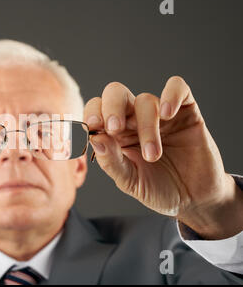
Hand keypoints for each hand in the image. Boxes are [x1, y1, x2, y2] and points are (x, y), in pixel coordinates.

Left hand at [84, 76, 242, 238]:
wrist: (194, 199)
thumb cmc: (159, 189)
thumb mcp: (130, 181)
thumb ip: (111, 162)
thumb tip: (94, 138)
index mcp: (115, 134)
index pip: (96, 110)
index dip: (92, 114)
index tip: (92, 127)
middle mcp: (134, 120)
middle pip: (115, 93)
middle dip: (111, 107)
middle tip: (115, 129)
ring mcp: (160, 115)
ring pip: (145, 100)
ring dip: (146, 126)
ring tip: (152, 155)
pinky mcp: (186, 112)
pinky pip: (178, 87)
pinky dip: (171, 95)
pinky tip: (168, 114)